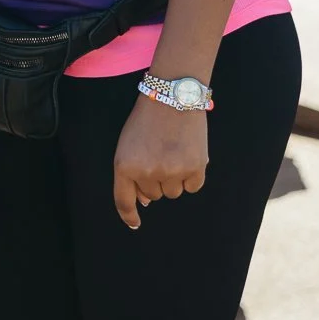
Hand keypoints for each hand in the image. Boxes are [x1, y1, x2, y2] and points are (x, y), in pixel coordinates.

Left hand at [112, 94, 207, 229]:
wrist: (173, 96)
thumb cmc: (147, 120)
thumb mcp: (127, 144)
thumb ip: (132, 172)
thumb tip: (146, 201)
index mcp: (124, 165)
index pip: (124, 201)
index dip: (129, 215)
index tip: (135, 224)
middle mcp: (147, 173)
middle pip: (153, 195)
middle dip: (155, 181)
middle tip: (159, 155)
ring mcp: (172, 172)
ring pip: (173, 193)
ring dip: (174, 179)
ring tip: (173, 152)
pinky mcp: (195, 168)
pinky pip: (193, 186)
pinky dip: (192, 176)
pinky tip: (188, 155)